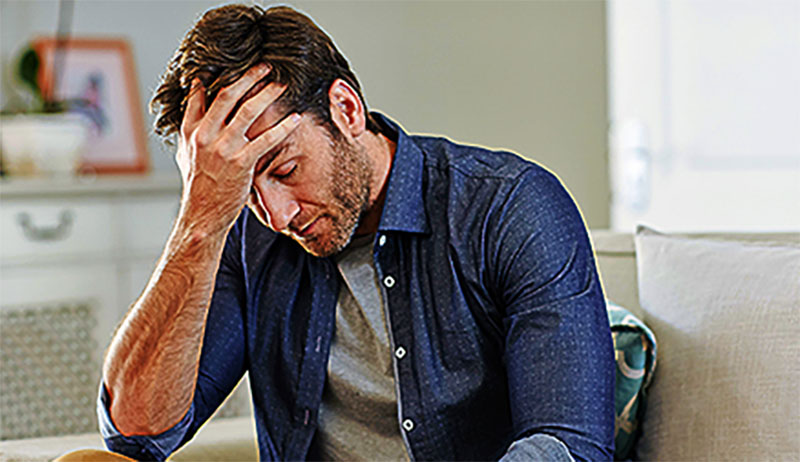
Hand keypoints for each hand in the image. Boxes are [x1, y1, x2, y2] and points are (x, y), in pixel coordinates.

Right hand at [175, 64, 301, 235]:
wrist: (201, 215)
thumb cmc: (197, 186)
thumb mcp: (185, 154)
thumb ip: (191, 130)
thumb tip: (194, 108)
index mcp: (190, 130)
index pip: (199, 95)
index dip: (214, 77)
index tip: (229, 63)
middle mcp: (204, 135)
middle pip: (227, 95)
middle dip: (248, 77)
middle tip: (265, 66)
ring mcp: (223, 148)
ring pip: (248, 111)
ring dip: (268, 94)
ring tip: (282, 85)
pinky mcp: (241, 162)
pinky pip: (266, 139)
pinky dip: (283, 127)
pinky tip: (295, 119)